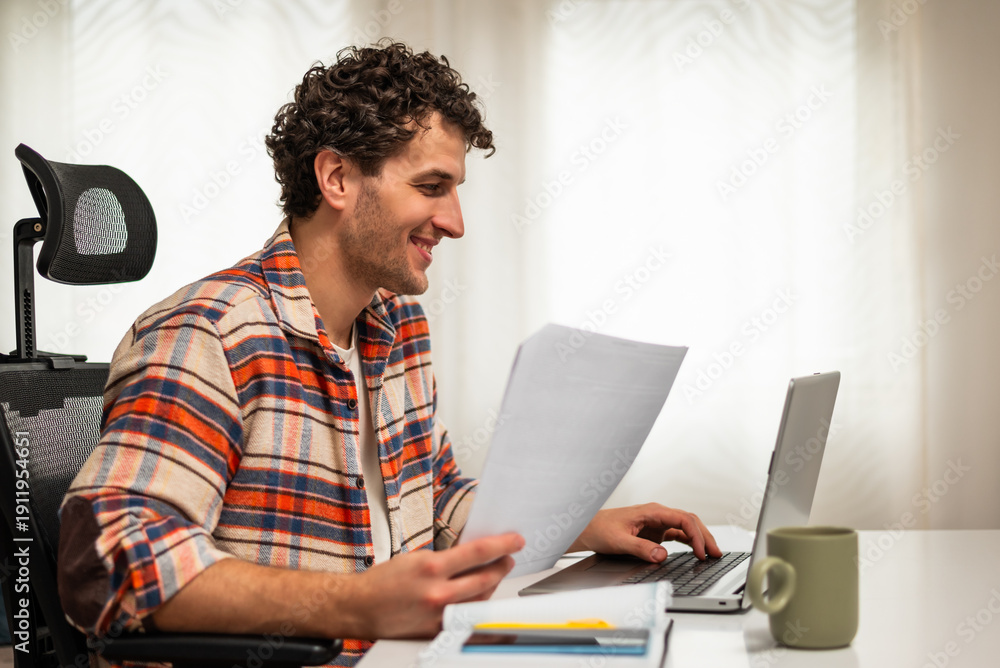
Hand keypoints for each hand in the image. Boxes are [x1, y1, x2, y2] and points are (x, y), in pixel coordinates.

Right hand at [350, 532, 524, 638]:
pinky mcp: (436, 631)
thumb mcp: (416, 558)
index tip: (516, 541)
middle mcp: (438, 592)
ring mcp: (439, 615)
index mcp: (432, 567)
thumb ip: (445, 559)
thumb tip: (472, 556)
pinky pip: (466, 621)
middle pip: (486, 578)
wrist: (360, 607)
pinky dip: (478, 611)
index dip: (502, 545)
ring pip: (480, 600)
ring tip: (494, 576)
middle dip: (502, 567)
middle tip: (509, 559)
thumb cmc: (384, 581)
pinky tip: (484, 605)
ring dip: (492, 586)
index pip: (478, 552)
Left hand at [569, 503, 721, 562]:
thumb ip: (640, 548)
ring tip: (711, 554)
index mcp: (652, 511)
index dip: (695, 535)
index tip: (700, 552)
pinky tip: (697, 551)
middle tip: (716, 553)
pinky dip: (690, 542)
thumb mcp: (619, 541)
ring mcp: (658, 523)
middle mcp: (658, 515)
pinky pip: (678, 534)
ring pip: (686, 527)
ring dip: (700, 539)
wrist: (589, 528)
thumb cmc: (601, 529)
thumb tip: (661, 555)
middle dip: (704, 536)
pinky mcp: (656, 532)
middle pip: (689, 521)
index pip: (682, 519)